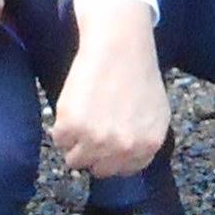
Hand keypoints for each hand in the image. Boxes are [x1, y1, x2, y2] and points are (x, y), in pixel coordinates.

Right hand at [50, 0, 173, 179]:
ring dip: (74, 141)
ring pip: (74, 159)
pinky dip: (60, 125)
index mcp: (148, 145)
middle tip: (91, 126)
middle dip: (92, 151)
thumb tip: (124, 160)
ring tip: (82, 114)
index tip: (105, 141)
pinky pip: (58, 139)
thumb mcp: (155, 113)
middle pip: (97, 169)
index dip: (111, 155)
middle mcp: (124, 147)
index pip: (123, 170)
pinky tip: (74, 104)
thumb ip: (143, 141)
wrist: (119, 44)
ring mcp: (97, 139)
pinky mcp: (72, 127)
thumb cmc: (137, 72)